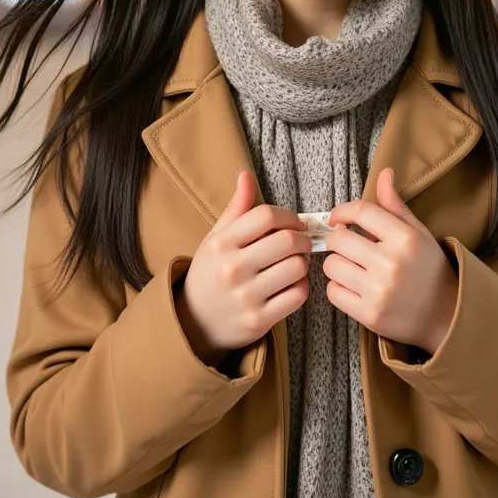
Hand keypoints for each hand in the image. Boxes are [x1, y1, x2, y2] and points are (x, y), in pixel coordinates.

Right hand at [177, 170, 312, 365]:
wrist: (194, 323)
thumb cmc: (211, 273)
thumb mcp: (216, 238)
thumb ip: (236, 208)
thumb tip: (245, 175)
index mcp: (221, 244)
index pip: (266, 216)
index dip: (288, 216)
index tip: (294, 223)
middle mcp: (232, 269)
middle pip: (287, 241)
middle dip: (302, 238)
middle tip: (302, 241)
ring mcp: (246, 297)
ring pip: (297, 268)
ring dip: (302, 263)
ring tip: (294, 263)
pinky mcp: (259, 321)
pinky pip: (298, 295)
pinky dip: (301, 287)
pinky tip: (291, 284)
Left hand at [323, 168, 458, 355]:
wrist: (444, 315)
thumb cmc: (428, 269)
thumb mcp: (418, 233)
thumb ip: (394, 205)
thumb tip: (384, 173)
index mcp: (405, 238)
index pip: (360, 212)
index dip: (342, 211)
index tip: (338, 218)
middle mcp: (392, 263)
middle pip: (339, 239)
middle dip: (339, 240)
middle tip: (348, 246)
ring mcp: (380, 291)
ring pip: (331, 266)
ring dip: (337, 264)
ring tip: (353, 267)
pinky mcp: (369, 315)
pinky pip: (333, 292)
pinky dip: (338, 288)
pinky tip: (354, 287)